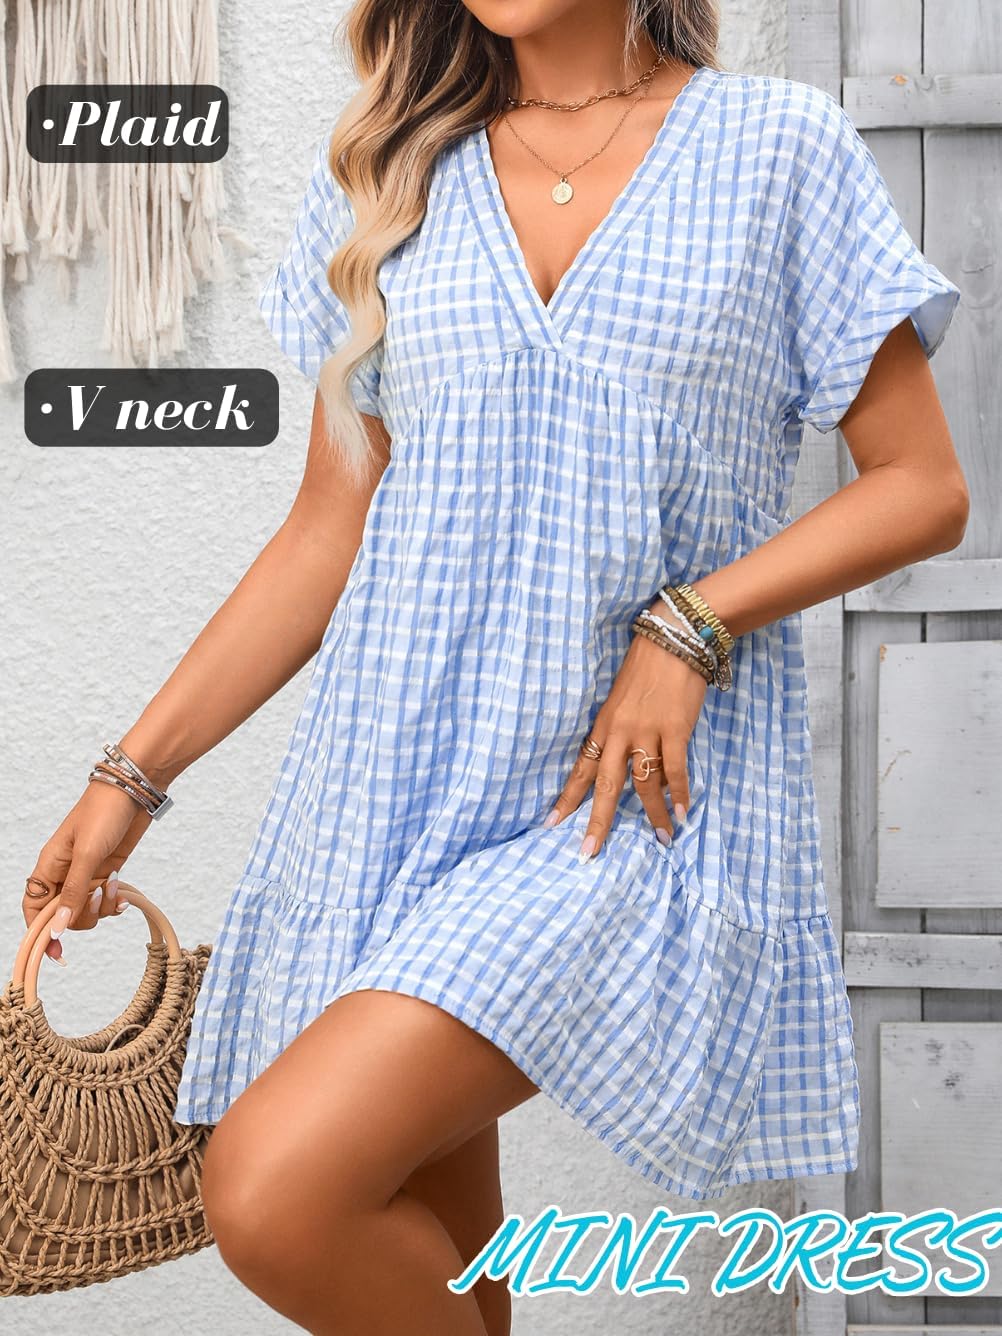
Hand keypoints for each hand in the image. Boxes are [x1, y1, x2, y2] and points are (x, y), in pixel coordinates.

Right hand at [22, 781, 152, 962]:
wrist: (133, 791)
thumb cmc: (103, 813)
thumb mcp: (87, 854)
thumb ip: (73, 892)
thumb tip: (58, 929)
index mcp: (49, 866)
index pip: (34, 908)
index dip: (40, 932)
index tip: (55, 952)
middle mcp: (65, 874)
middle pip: (62, 916)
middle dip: (80, 917)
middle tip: (96, 899)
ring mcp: (88, 874)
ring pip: (87, 911)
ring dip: (102, 907)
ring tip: (114, 887)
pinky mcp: (108, 872)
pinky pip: (106, 900)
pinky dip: (114, 902)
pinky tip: (124, 893)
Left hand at [544, 621, 708, 860]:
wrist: (673, 640)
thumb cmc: (647, 670)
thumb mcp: (621, 701)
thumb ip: (621, 735)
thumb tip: (634, 771)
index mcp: (603, 726)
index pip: (581, 768)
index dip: (567, 797)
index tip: (552, 824)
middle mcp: (620, 732)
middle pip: (605, 785)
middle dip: (597, 822)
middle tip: (589, 852)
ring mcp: (647, 731)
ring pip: (645, 784)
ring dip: (654, 814)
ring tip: (663, 837)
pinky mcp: (675, 728)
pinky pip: (676, 769)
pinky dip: (681, 793)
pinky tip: (683, 811)